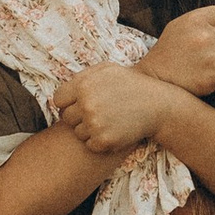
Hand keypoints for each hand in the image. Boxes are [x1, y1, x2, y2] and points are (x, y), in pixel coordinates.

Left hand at [51, 64, 169, 156]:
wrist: (157, 105)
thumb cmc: (131, 84)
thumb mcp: (108, 69)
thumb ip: (83, 76)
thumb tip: (63, 88)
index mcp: (83, 86)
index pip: (58, 100)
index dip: (68, 102)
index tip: (79, 104)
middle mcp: (86, 105)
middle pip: (66, 118)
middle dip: (78, 116)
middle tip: (96, 113)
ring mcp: (95, 124)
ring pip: (77, 133)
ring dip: (87, 129)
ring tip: (105, 121)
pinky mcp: (104, 140)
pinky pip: (89, 145)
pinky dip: (98, 141)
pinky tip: (111, 131)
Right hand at [141, 4, 214, 99]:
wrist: (154, 81)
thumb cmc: (168, 53)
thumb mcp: (179, 27)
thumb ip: (203, 21)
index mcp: (195, 20)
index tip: (211, 35)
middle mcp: (204, 36)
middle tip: (205, 55)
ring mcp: (210, 57)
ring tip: (199, 68)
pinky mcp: (213, 77)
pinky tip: (201, 79)